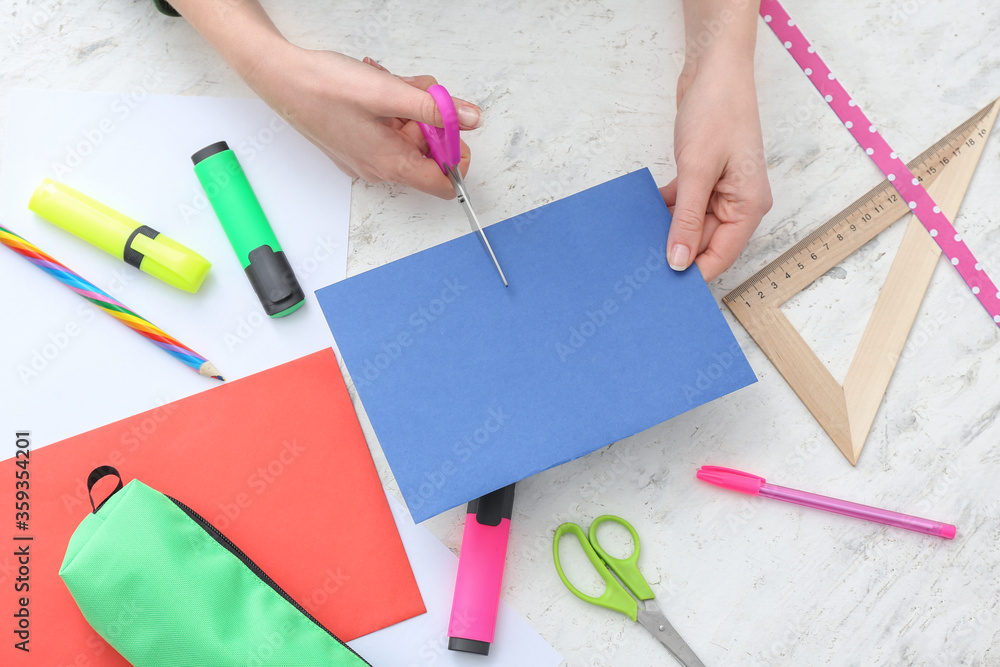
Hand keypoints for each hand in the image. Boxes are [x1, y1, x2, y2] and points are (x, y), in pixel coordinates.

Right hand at [248, 46, 481, 198]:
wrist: (280, 79)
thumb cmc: (323, 88)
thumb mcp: (388, 93)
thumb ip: (434, 108)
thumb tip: (469, 119)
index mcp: (391, 163)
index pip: (445, 182)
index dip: (457, 153)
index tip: (452, 124)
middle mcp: (380, 167)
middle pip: (429, 153)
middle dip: (431, 118)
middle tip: (416, 91)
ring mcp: (368, 156)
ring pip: (410, 135)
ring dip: (410, 107)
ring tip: (390, 83)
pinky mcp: (359, 142)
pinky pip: (390, 129)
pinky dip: (392, 107)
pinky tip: (379, 88)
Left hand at [661, 62, 771, 281]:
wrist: (714, 70)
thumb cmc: (718, 111)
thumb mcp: (698, 171)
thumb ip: (687, 219)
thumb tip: (679, 261)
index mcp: (749, 206)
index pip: (721, 255)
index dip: (693, 273)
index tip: (663, 288)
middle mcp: (739, 203)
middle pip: (704, 242)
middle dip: (675, 250)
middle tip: (640, 266)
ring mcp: (721, 192)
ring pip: (690, 225)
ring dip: (666, 229)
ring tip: (636, 241)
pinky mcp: (704, 179)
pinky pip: (683, 206)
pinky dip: (665, 209)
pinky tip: (643, 212)